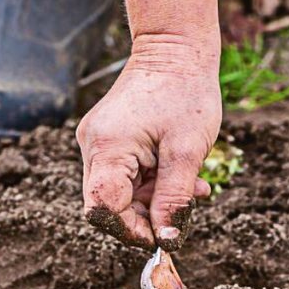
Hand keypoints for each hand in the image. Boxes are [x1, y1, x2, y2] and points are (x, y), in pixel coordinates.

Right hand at [76, 0, 224, 267]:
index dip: (131, 230)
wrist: (176, 48)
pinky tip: (182, 174)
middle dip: (146, 215)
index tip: (164, 236)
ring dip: (155, 198)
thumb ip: (175, 198)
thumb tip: (167, 239)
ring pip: (120, 191)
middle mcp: (93, 146)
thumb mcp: (188, 151)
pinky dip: (152, 180)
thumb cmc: (185, 94)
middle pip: (109, 204)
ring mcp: (98, 141)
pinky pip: (125, 173)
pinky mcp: (109, 138)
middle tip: (184, 211)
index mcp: (108, 148)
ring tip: (194, 186)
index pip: (103, 210)